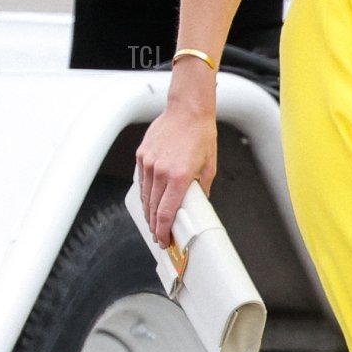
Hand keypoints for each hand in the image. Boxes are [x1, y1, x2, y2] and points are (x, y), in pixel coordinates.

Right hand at [135, 103, 217, 248]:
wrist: (188, 111)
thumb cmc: (200, 134)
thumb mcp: (209, 166)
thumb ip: (203, 189)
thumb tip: (199, 203)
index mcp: (178, 177)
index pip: (166, 213)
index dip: (164, 231)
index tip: (165, 240)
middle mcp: (160, 171)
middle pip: (153, 209)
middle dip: (156, 227)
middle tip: (160, 236)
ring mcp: (149, 163)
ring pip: (145, 197)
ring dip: (149, 213)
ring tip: (154, 223)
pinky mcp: (142, 156)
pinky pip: (142, 181)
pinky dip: (145, 194)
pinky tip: (149, 202)